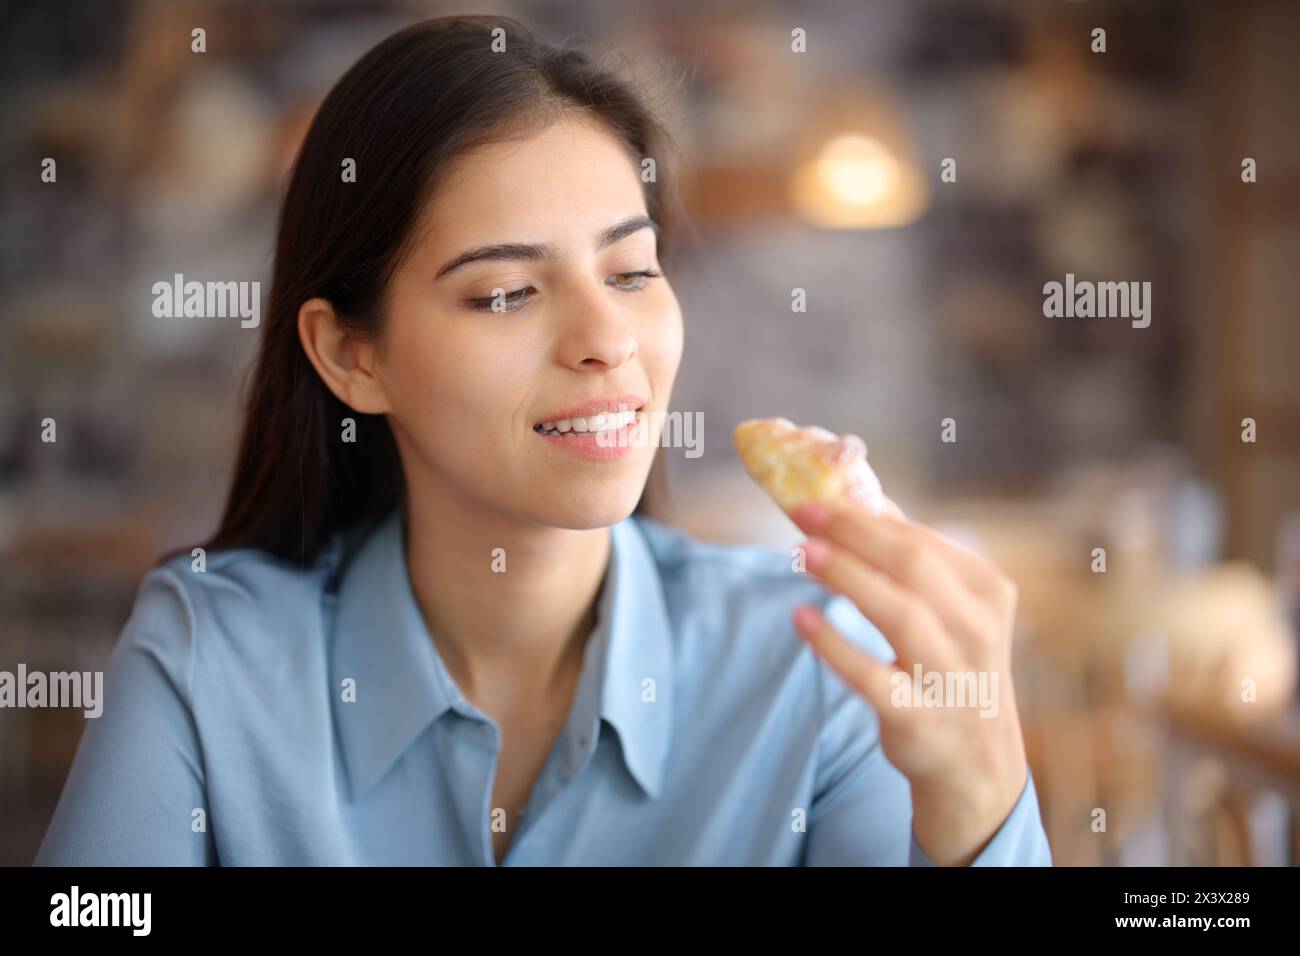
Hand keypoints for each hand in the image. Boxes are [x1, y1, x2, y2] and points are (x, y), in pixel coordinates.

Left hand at [789, 496, 1028, 865]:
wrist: (976, 762)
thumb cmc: (950, 666)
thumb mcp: (951, 609)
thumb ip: (911, 556)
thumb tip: (861, 499)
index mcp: (986, 590)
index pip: (921, 540)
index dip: (864, 516)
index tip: (816, 499)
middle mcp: (977, 629)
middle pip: (912, 566)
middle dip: (853, 533)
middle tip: (802, 514)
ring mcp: (951, 675)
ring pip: (898, 613)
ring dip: (846, 577)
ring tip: (801, 553)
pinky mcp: (919, 716)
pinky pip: (872, 676)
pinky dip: (834, 645)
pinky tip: (801, 618)